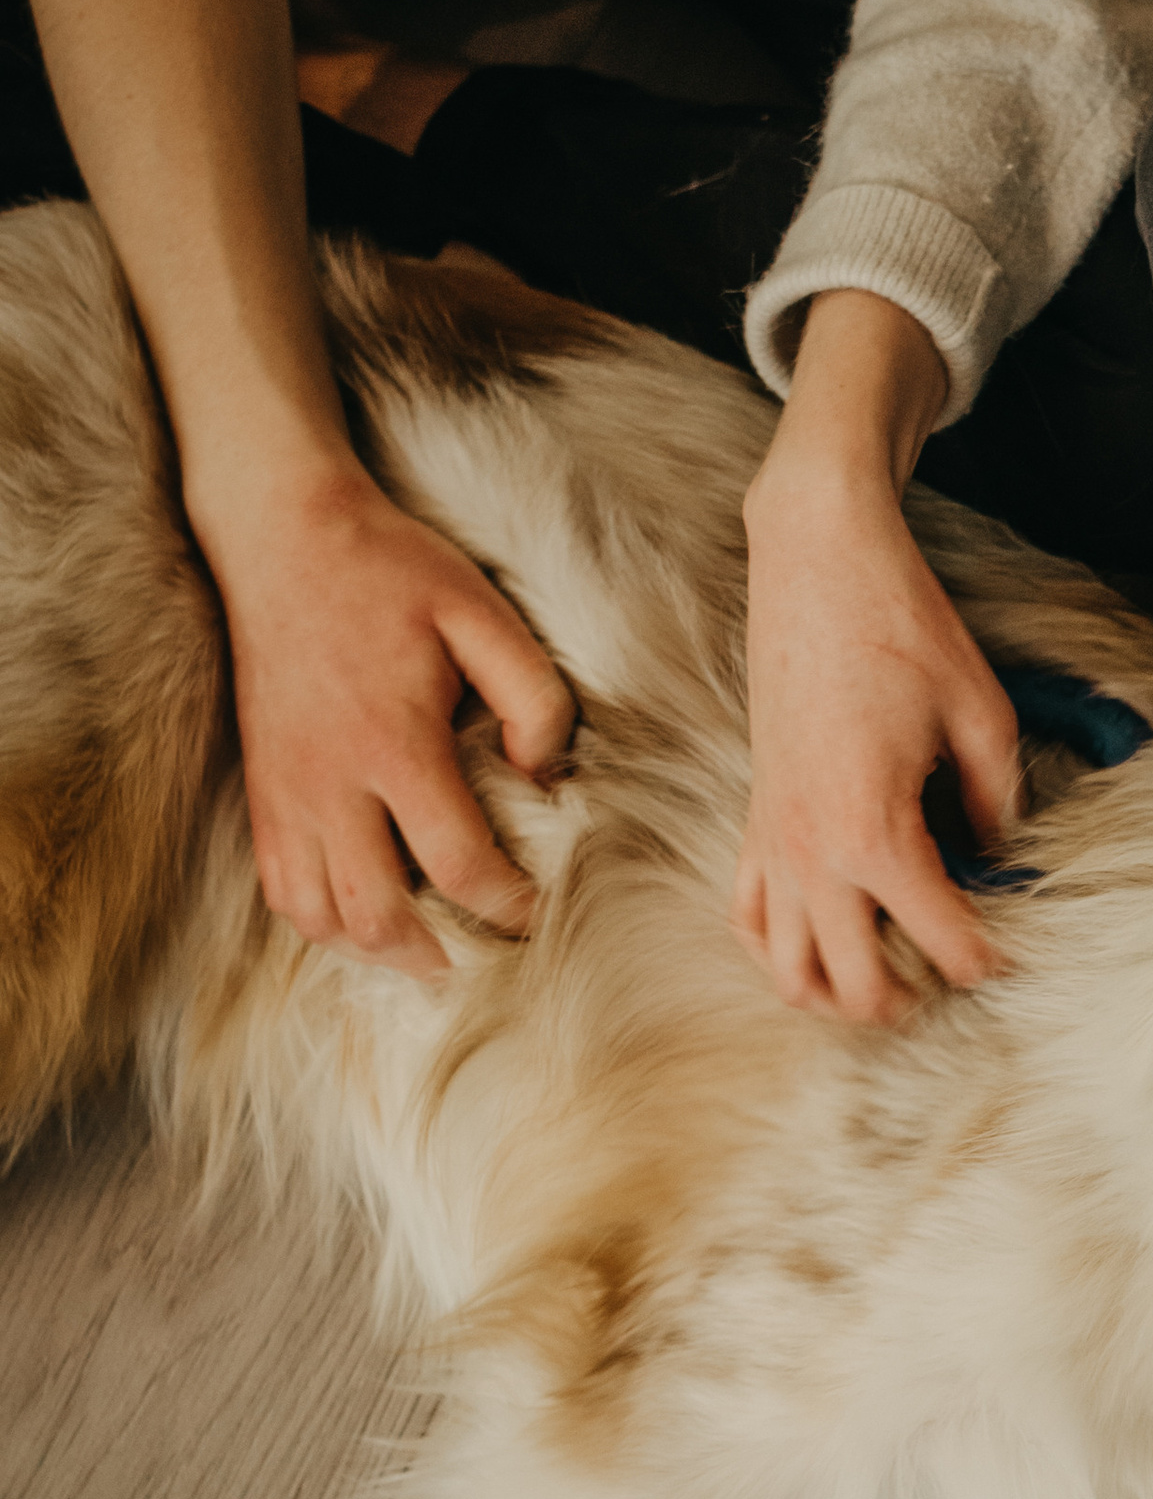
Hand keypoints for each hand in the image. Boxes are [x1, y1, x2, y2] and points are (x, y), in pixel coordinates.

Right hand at [209, 458, 575, 977]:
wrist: (283, 538)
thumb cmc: (393, 572)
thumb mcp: (485, 614)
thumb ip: (533, 697)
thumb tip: (544, 778)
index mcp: (393, 742)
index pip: (457, 863)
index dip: (508, 907)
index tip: (540, 916)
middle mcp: (329, 782)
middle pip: (378, 915)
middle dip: (441, 955)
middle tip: (489, 960)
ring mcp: (286, 793)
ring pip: (318, 917)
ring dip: (378, 952)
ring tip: (431, 956)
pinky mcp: (261, 792)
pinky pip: (280, 889)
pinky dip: (323, 922)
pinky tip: (368, 918)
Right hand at [734, 291, 1019, 1019]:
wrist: (817, 563)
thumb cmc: (901, 629)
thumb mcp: (983, 717)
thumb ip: (998, 804)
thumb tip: (998, 857)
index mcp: (874, 832)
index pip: (942, 939)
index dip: (989, 959)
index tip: (1016, 955)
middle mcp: (810, 851)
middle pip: (855, 984)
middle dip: (910, 1000)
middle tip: (950, 982)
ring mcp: (771, 840)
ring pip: (788, 970)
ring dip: (837, 994)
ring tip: (887, 986)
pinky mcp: (753, 817)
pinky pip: (748, 916)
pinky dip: (781, 949)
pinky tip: (822, 944)